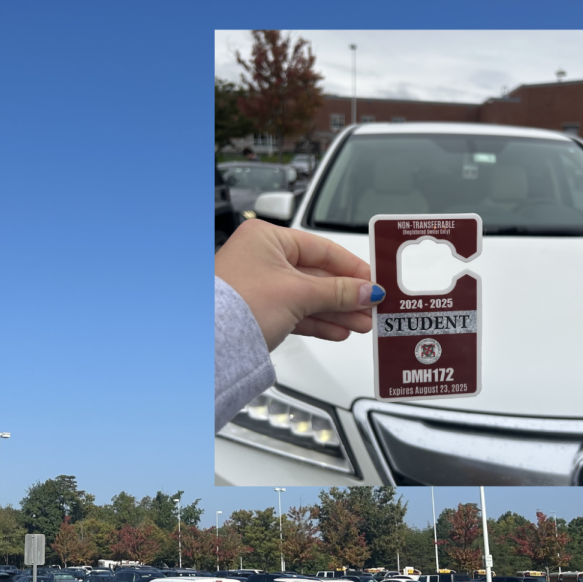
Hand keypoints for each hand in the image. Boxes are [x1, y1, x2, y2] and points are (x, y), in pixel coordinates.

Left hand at [215, 219, 383, 350]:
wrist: (209, 343)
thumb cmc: (239, 305)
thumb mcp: (298, 294)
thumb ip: (338, 292)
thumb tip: (367, 290)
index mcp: (266, 238)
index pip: (320, 248)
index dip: (351, 267)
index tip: (373, 281)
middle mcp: (261, 257)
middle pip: (316, 274)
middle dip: (346, 295)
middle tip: (371, 307)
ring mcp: (259, 285)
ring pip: (307, 296)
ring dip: (336, 311)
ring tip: (361, 323)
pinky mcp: (258, 311)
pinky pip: (296, 312)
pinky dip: (318, 321)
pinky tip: (338, 330)